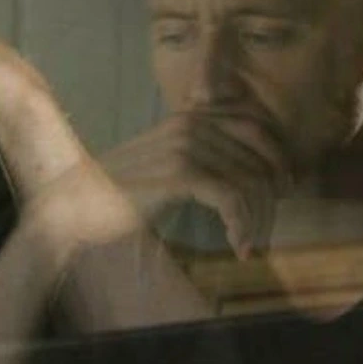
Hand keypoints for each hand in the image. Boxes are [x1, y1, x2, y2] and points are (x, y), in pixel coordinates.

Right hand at [102, 108, 292, 257]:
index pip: (255, 126)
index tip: (282, 191)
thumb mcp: (166, 161)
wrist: (81, 201)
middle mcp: (191, 124)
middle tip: (265, 227)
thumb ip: (201, 153)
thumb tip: (253, 168)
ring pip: (249, 183)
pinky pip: (231, 200)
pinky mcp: (180, 174)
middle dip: (270, 198)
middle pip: (258, 159)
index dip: (278, 158)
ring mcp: (185, 147)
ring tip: (248, 242)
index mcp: (190, 116)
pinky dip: (241, 226)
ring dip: (257, 220)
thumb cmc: (122, 187)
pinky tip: (238, 246)